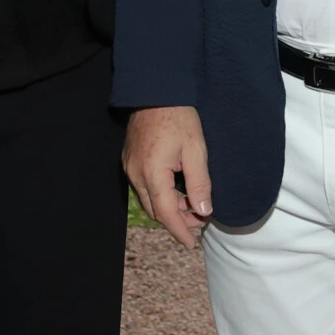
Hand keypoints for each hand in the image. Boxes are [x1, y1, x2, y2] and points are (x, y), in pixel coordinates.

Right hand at [124, 107, 213, 248]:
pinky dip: (160, 194)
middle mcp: (136, 174)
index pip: (166, 214)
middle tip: (199, 220)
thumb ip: (199, 184)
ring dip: (169, 207)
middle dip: (176, 220)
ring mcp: (130, 166)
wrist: (155, 90)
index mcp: (152, 173)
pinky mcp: (130, 159)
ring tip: (191, 204)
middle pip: (155, 210)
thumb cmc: (178, 117)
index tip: (191, 244)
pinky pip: (144, 187)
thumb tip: (204, 211)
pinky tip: (177, 189)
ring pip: (149, 200)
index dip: (180, 231)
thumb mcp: (196, 150)